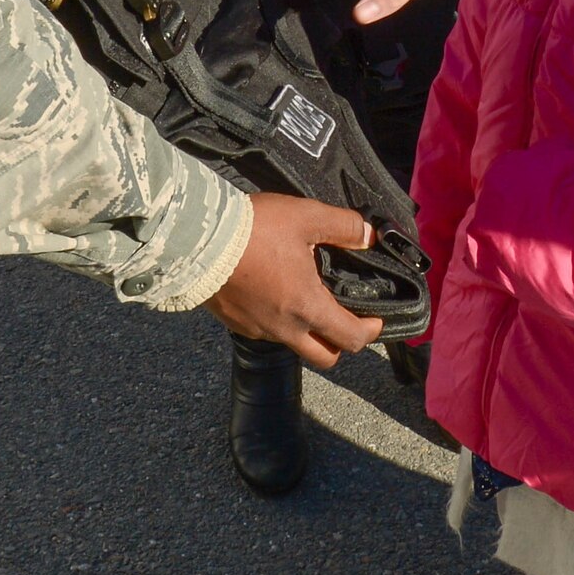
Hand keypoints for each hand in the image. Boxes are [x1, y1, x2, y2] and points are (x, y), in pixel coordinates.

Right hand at [204, 192, 384, 367]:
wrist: (197, 241)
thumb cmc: (254, 230)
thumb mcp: (306, 217)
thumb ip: (342, 225)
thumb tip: (368, 234)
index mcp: (307, 307)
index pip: (351, 339)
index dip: (371, 332)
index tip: (376, 320)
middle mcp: (284, 328)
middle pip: (324, 357)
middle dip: (341, 343)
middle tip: (346, 318)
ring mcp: (258, 329)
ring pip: (294, 345)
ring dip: (308, 331)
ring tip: (308, 298)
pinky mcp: (237, 323)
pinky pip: (267, 331)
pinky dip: (279, 320)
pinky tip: (275, 292)